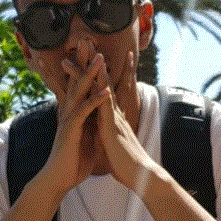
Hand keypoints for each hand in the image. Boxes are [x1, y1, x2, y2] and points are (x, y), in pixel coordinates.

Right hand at [37, 40, 109, 194]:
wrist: (59, 180)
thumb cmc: (72, 161)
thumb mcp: (85, 138)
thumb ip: (90, 124)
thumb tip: (97, 116)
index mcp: (73, 113)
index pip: (78, 85)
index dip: (83, 67)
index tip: (90, 50)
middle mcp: (68, 113)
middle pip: (75, 81)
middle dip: (82, 61)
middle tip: (87, 40)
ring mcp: (69, 121)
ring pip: (79, 92)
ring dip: (90, 75)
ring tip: (100, 59)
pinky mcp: (71, 132)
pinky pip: (83, 113)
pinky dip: (94, 102)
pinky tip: (104, 92)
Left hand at [94, 51, 154, 190]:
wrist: (140, 176)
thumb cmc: (128, 166)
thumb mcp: (113, 149)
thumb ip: (108, 139)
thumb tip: (104, 139)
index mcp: (110, 120)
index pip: (99, 94)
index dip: (91, 77)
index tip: (82, 61)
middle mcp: (112, 114)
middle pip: (100, 83)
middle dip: (90, 64)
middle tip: (82, 43)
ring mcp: (113, 117)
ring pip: (100, 87)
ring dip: (89, 69)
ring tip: (79, 52)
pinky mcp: (112, 125)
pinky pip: (103, 101)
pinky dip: (99, 87)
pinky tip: (93, 74)